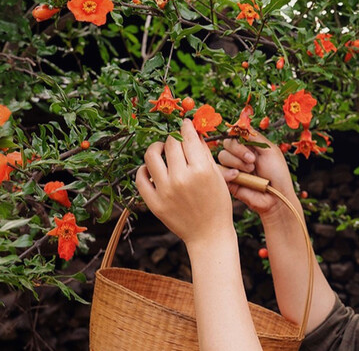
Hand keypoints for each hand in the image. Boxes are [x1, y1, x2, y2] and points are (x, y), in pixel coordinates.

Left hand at [136, 119, 234, 247]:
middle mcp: (181, 178)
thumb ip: (204, 153)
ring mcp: (165, 191)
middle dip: (174, 138)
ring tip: (160, 150)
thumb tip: (194, 133)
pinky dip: (143, 170)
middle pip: (171, 144)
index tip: (184, 123)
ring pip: (151, 156)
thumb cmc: (217, 205)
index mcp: (201, 170)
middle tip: (176, 140)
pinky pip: (140, 178)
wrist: (209, 234)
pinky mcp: (154, 203)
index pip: (188, 138)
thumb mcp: (218, 176)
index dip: (186, 127)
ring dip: (156, 148)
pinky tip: (151, 168)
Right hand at [217, 127, 299, 219]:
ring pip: (222, 156)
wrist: (276, 197)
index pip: (236, 134)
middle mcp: (240, 155)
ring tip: (250, 171)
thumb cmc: (277, 174)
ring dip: (236, 162)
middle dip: (239, 151)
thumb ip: (254, 136)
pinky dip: (227, 172)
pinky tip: (237, 176)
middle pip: (227, 143)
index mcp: (250, 146)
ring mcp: (233, 168)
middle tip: (253, 161)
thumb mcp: (269, 150)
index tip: (249, 144)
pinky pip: (218, 171)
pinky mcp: (228, 181)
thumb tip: (240, 123)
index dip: (239, 137)